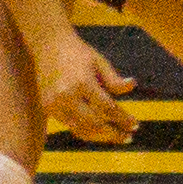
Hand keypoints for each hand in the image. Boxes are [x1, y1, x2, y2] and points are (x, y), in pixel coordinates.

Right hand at [30, 26, 139, 144]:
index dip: (123, 119)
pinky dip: (86, 132)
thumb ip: (114, 79)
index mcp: (82, 82)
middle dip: (113, 133)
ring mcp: (54, 104)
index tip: (135, 125)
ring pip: (81, 130)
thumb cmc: (78, 53)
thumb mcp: (99, 61)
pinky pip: (70, 126)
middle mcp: (66, 96)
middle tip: (128, 137)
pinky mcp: (47, 108)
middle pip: (94, 124)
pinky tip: (99, 132)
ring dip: (100, 137)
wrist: (48, 46)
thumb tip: (132, 86)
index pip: (107, 108)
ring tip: (116, 137)